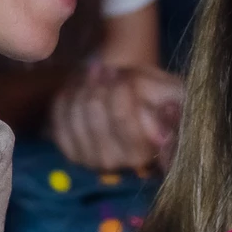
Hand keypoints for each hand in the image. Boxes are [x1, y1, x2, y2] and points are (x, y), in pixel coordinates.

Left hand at [48, 62, 184, 172]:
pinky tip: (81, 87)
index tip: (122, 73)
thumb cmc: (158, 99)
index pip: (121, 116)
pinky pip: (58, 116)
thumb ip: (172, 100)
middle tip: (105, 69)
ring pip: (74, 111)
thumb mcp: (173, 95)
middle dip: (99, 83)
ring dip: (82, 86)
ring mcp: (88, 159)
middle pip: (94, 112)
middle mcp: (114, 162)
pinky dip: (67, 95)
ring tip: (94, 74)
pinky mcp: (70, 150)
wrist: (136, 106)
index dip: (119, 88)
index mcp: (142, 152)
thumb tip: (169, 109)